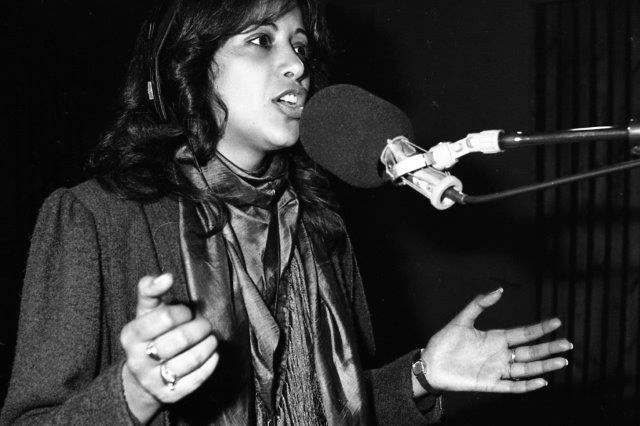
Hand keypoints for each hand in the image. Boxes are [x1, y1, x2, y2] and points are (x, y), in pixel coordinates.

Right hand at [120, 274, 219, 422]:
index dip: (182, 312)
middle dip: (199, 328)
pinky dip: (210, 364)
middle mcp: (137, 359)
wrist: (142, 374)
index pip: (164, 318)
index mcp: (130, 334)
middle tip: (205, 325)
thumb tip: (166, 276)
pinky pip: (196, 380)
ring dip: (207, 346)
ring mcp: (152, 380)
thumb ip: (151, 288)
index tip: (186, 312)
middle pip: (178, 340)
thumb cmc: (150, 333)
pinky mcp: (169, 395)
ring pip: (189, 361)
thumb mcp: (146, 310)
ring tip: (211, 338)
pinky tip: (212, 354)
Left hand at [418, 288, 571, 395]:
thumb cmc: (444, 342)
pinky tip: (541, 381)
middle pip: (530, 351)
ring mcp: (496, 370)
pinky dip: (527, 385)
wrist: (430, 363)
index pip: (523, 333)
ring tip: (562, 361)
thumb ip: (479, 304)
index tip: (557, 321)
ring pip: (526, 369)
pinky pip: (513, 386)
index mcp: (495, 338)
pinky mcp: (489, 384)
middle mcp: (500, 354)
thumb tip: (499, 290)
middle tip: (568, 343)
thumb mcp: (461, 320)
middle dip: (549, 347)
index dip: (540, 328)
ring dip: (544, 366)